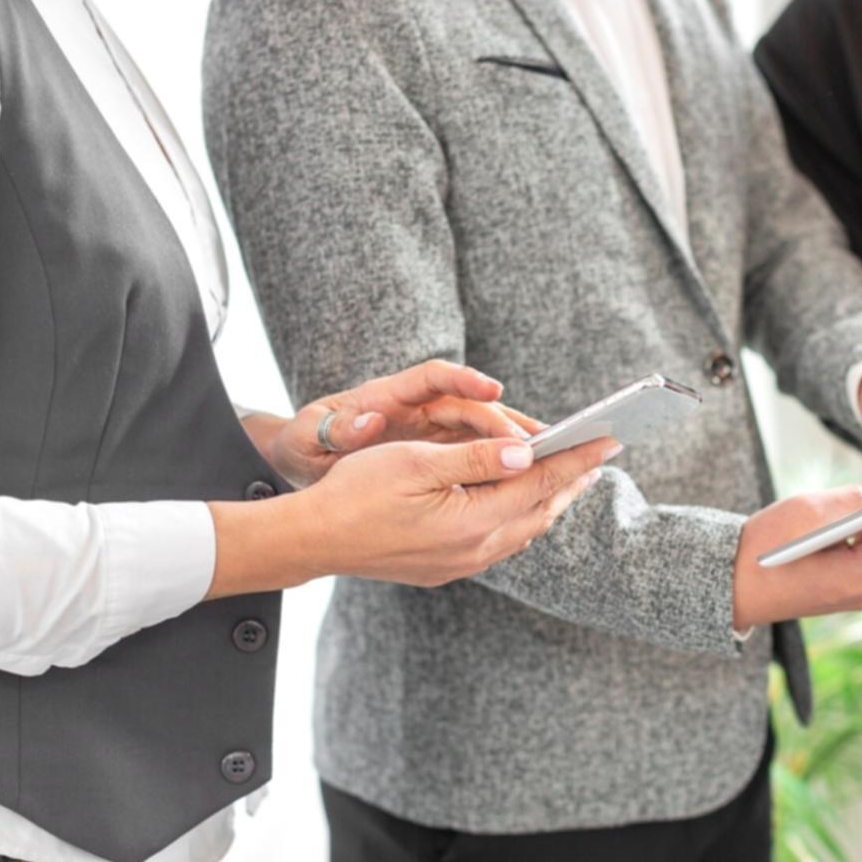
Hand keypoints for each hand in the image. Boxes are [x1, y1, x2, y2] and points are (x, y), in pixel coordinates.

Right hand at [205, 435, 616, 596]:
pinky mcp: (447, 569)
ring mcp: (462, 564)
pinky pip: (501, 541)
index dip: (577, 460)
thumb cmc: (356, 491)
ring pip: (524, 530)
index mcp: (473, 521)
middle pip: (540, 511)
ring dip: (549, 501)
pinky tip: (522, 502)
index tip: (610, 439)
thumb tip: (526, 453)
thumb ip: (476, 459)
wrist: (312, 540)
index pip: (540, 484)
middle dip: (573, 482)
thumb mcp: (416, 462)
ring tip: (571, 476)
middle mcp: (475, 550)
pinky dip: (522, 516)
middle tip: (602, 454)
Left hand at [245, 360, 543, 488]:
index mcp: (391, 394)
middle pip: (475, 406)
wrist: (305, 462)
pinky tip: (535, 484)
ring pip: (487, 432)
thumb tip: (368, 418)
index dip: (466, 380)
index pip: (436, 377)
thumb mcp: (312, 436)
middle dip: (509, 420)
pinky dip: (509, 467)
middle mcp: (421, 408)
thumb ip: (340, 429)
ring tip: (556, 457)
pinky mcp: (443, 456)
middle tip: (545, 437)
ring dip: (520, 443)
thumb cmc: (307, 444)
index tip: (492, 390)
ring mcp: (436, 432)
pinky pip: (484, 458)